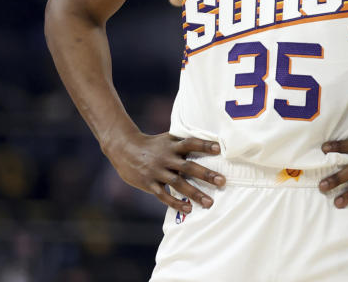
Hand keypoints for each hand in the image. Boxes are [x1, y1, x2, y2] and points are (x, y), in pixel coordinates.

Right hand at [104, 130, 224, 213]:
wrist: (124, 148)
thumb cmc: (153, 144)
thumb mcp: (168, 138)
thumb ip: (184, 143)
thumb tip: (211, 145)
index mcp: (172, 145)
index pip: (191, 143)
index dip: (204, 145)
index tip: (219, 149)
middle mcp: (166, 158)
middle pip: (188, 166)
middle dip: (206, 174)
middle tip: (222, 181)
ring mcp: (157, 171)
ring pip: (178, 183)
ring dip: (195, 193)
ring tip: (209, 203)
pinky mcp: (149, 183)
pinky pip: (163, 195)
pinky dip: (176, 203)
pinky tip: (189, 209)